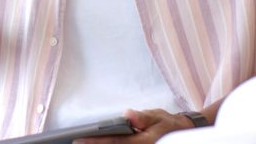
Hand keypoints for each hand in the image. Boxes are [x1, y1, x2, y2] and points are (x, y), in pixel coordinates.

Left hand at [74, 109, 198, 142]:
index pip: (115, 142)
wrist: (181, 133)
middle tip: (74, 143)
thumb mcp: (158, 116)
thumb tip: (128, 115)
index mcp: (143, 141)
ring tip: (80, 143)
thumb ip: (143, 117)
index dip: (96, 141)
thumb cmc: (166, 124)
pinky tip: (95, 143)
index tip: (79, 140)